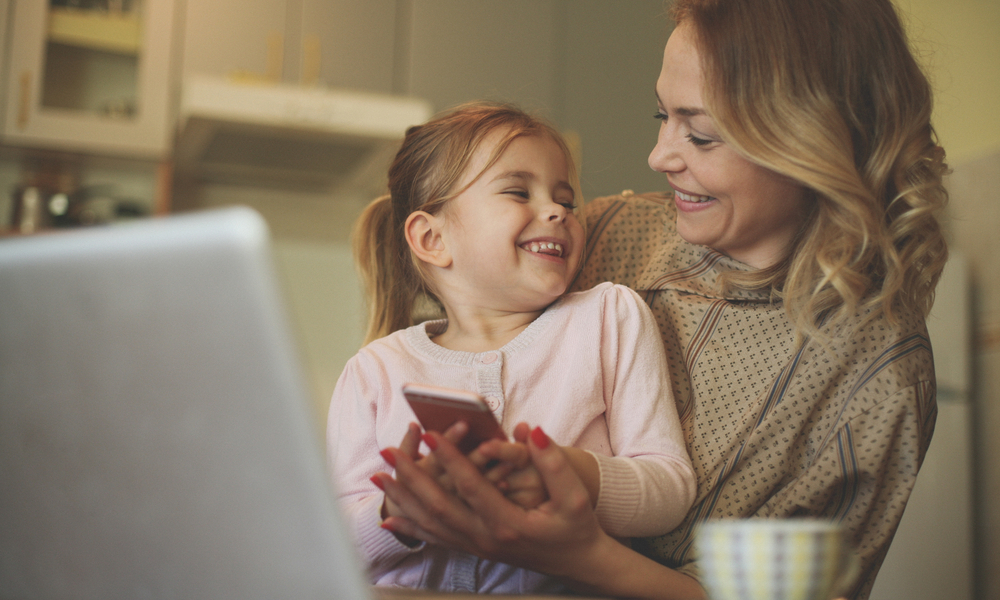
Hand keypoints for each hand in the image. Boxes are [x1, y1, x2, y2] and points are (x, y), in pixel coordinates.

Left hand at [376, 425, 607, 577]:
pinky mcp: (474, 549)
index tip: (428, 433)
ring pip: (430, 523)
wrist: (579, 563)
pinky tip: (390, 518)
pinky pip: (435, 538)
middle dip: (410, 475)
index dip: (448, 457)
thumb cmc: (577, 527)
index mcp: (508, 522)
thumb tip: (531, 430)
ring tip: (379, 475)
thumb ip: (553, 462)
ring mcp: (477, 546)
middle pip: (439, 505)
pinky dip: (410, 527)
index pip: (469, 485)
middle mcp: (486, 538)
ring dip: (403, 497)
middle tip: (388, 451)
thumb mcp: (574, 495)